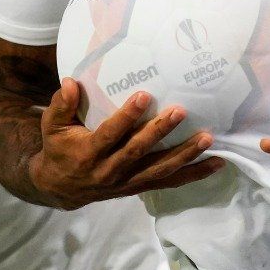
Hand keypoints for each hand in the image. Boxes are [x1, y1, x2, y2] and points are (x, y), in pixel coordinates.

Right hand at [28, 81, 224, 209]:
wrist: (61, 188)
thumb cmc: (59, 149)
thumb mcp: (52, 127)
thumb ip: (61, 105)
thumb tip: (70, 82)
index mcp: (89, 153)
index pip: (110, 134)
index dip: (126, 116)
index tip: (144, 96)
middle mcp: (110, 170)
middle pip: (138, 151)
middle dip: (160, 131)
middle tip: (181, 110)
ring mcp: (127, 181)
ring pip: (159, 169)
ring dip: (185, 154)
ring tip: (207, 138)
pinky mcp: (140, 187)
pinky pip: (169, 182)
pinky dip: (194, 174)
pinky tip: (217, 164)